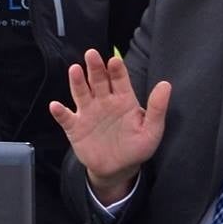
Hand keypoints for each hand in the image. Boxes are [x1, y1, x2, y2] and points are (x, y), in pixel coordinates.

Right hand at [49, 49, 168, 203]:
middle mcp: (104, 101)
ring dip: (77, 82)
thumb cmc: (137, 147)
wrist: (118, 169)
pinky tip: (56, 106)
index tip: (114, 61)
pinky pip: (66, 118)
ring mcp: (88, 112)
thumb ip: (157, 108)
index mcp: (123, 99)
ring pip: (81, 93)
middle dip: (95, 68)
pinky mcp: (75, 127)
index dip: (117, 70)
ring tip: (75, 70)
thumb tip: (166, 84)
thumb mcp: (152, 130)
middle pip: (98, 80)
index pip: (119, 80)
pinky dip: (60, 112)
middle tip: (92, 54)